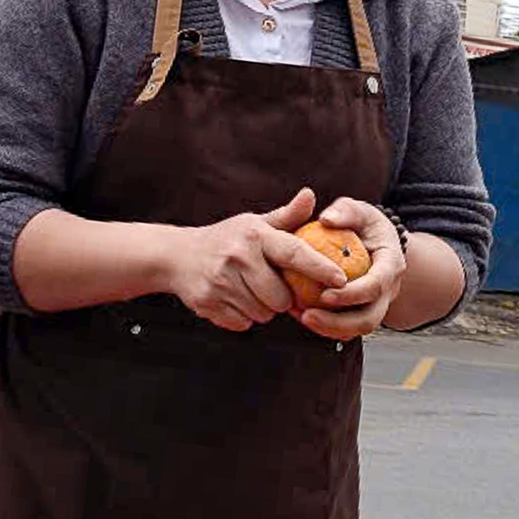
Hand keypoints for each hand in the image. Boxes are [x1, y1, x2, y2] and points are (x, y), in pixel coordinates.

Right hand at [161, 187, 348, 332]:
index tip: (341, 279)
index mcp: (254, 235)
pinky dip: (243, 317)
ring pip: (263, 313)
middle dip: (282, 298)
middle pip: (281, 297)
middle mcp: (238, 257)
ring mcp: (221, 281)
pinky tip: (234, 299)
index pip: (294, 253)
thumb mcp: (254, 224)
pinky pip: (243, 323)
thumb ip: (286, 216)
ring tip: (250, 290)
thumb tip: (311, 195)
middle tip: (271, 287)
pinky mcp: (208, 302)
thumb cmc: (226, 239)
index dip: (320, 267)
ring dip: (263, 309)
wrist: (176, 255)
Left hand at [296, 197, 405, 342]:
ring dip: (329, 329)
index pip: (376, 286)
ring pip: (358, 329)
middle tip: (307, 316)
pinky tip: (302, 317)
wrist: (376, 242)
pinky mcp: (362, 312)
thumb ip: (346, 211)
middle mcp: (387, 291)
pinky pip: (347, 329)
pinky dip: (326, 327)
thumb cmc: (365, 225)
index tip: (324, 295)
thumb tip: (327, 218)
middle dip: (338, 323)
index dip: (352, 294)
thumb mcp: (360, 211)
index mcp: (390, 265)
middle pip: (369, 318)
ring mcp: (376, 305)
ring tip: (302, 318)